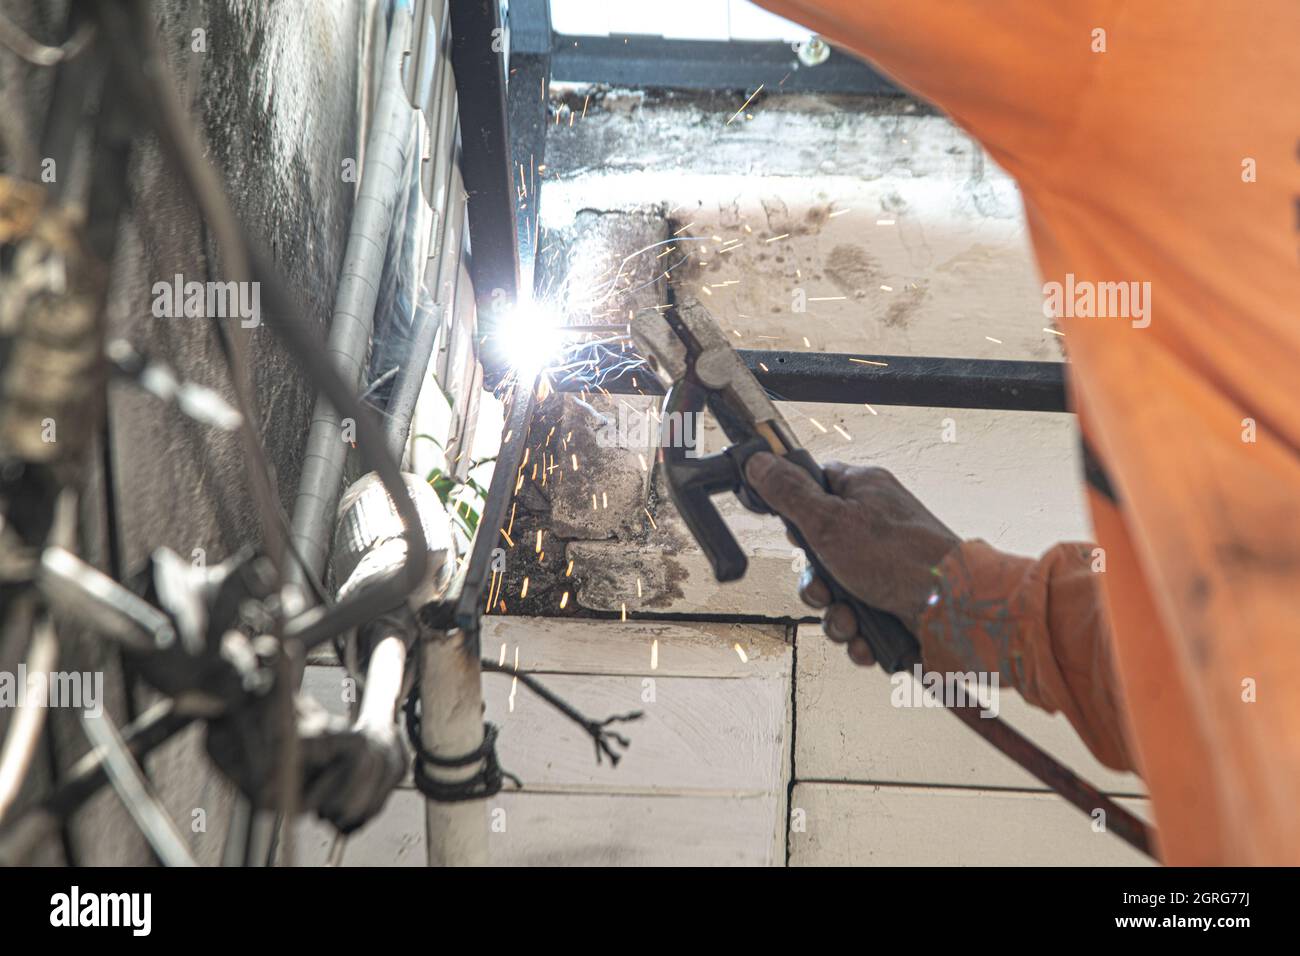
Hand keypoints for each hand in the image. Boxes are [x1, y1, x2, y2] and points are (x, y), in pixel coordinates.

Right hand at [744, 453, 960, 665]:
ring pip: (837, 593)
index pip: (816, 486)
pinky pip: (861, 619)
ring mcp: (886, 566)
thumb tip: (759, 462)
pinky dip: (860, 635)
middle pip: (820, 552)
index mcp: (863, 492)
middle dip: (815, 585)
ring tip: (851, 622)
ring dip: (836, 617)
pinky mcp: (895, 601)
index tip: (794, 533)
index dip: (796, 513)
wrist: (955, 609)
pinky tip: (867, 638)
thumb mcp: (829, 520)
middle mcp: (875, 526)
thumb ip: (790, 493)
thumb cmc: (902, 557)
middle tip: (824, 590)